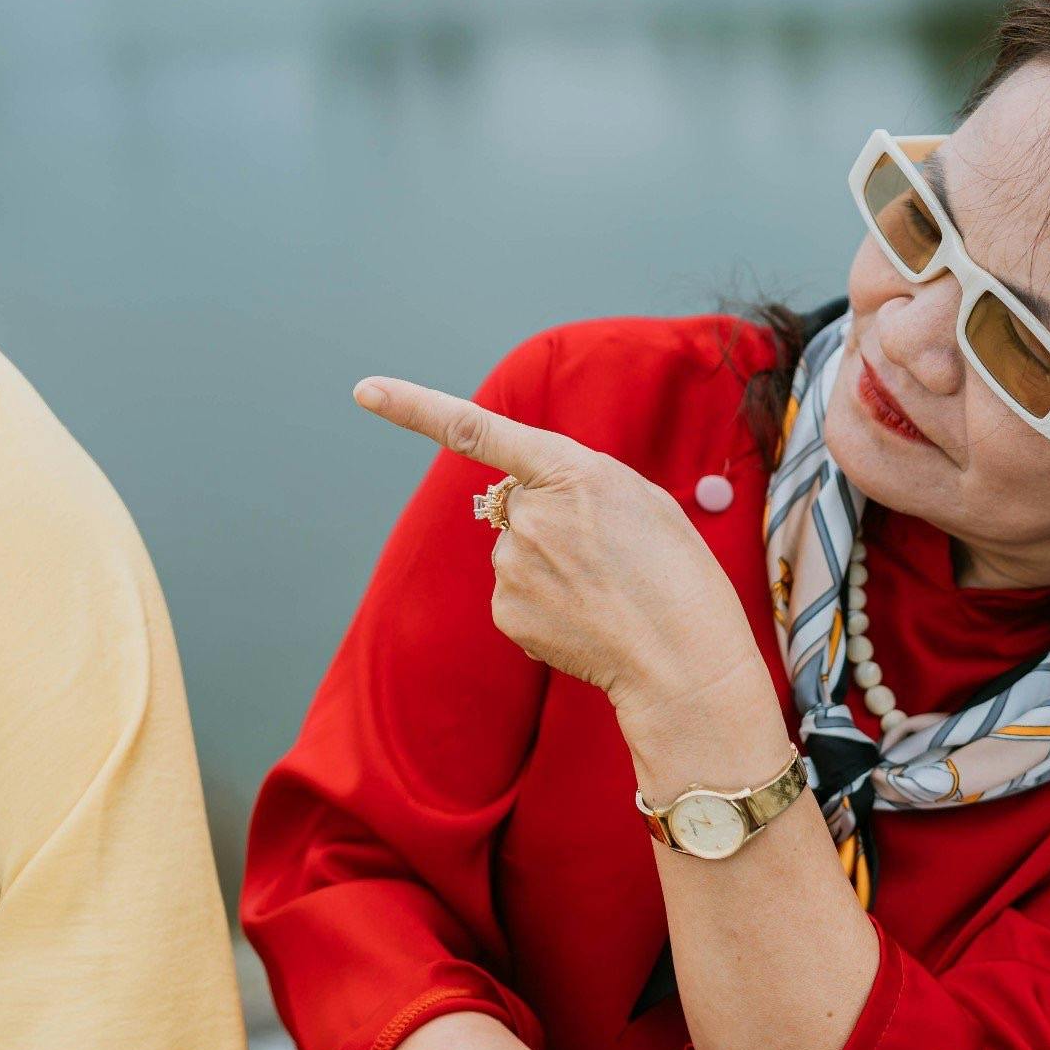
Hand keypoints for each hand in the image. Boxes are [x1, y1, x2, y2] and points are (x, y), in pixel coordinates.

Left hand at [354, 375, 760, 716]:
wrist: (684, 660)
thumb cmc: (677, 573)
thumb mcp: (641, 499)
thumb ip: (577, 482)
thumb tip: (532, 500)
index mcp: (569, 470)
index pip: (476, 430)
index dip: (413, 407)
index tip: (365, 390)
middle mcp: (528, 513)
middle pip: (516, 504)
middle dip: (549, 520)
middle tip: (607, 554)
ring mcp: (511, 565)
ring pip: (516, 552)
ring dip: (550, 565)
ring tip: (605, 589)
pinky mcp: (505, 611)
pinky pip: (515, 594)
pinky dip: (544, 605)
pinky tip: (586, 618)